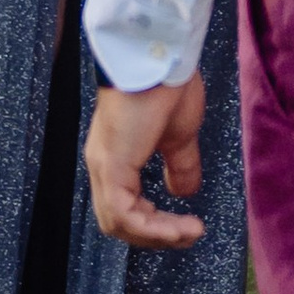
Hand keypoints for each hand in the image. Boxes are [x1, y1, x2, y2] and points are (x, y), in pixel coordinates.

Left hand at [85, 78, 206, 248]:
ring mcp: (104, 164)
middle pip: (117, 223)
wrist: (160, 57)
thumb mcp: (179, 136)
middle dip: (155, 236)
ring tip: (189, 231)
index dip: (152, 225)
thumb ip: (179, 166)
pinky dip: (153, 228)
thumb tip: (182, 193)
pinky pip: (124, 213)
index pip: (123, 209)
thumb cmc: (166, 86)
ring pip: (118, 223)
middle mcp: (103, 163)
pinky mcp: (112, 163)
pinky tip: (180, 226)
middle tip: (188, 234)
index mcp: (116, 157)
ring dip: (157, 236)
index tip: (184, 227)